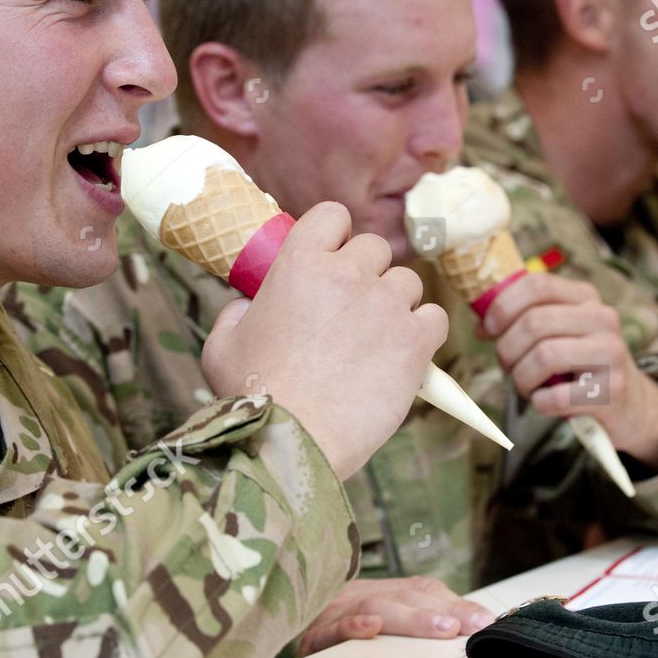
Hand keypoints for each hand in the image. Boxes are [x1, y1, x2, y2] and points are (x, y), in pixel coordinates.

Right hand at [201, 202, 448, 479]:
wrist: (292, 442)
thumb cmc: (251, 396)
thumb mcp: (222, 343)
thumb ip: (237, 311)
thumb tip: (246, 304)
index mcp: (299, 263)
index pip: (332, 215)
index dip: (335, 235)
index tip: (332, 259)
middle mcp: (347, 274)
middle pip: (375, 248)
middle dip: (367, 273)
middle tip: (353, 310)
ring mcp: (385, 304)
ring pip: (407, 281)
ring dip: (396, 303)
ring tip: (377, 338)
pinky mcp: (415, 339)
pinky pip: (434, 317)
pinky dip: (424, 331)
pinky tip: (405, 353)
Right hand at [296, 577, 495, 657]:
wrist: (287, 609)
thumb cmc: (344, 623)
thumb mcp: (387, 616)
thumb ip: (425, 614)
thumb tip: (477, 623)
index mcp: (385, 592)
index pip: (424, 592)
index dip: (455, 603)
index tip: (484, 621)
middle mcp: (363, 596)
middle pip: (405, 598)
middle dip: (441, 612)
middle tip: (468, 626)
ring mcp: (336, 612)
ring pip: (375, 608)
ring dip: (410, 619)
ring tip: (441, 629)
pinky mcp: (311, 635)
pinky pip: (329, 630)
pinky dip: (351, 627)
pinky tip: (370, 628)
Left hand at [480, 272, 657, 469]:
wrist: (630, 404)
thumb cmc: (580, 366)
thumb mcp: (560, 333)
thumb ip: (525, 320)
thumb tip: (481, 325)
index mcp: (585, 297)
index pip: (537, 285)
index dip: (503, 306)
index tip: (487, 330)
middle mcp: (602, 318)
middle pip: (534, 323)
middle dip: (507, 350)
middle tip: (508, 367)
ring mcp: (611, 353)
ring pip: (543, 356)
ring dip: (521, 378)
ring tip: (527, 386)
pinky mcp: (612, 390)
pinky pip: (556, 396)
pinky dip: (540, 402)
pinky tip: (545, 402)